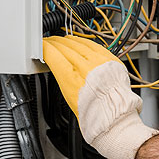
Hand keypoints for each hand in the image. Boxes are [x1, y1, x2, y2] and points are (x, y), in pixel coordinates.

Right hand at [42, 35, 158, 158]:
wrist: (115, 118)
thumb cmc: (92, 115)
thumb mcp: (69, 96)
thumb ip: (63, 77)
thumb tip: (57, 64)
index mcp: (72, 79)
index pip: (54, 55)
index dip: (46, 49)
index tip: (42, 46)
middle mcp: (86, 68)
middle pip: (66, 47)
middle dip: (56, 43)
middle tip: (50, 42)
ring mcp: (100, 63)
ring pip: (80, 44)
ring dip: (69, 41)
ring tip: (62, 40)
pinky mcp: (110, 60)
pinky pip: (94, 46)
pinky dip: (84, 42)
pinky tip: (80, 42)